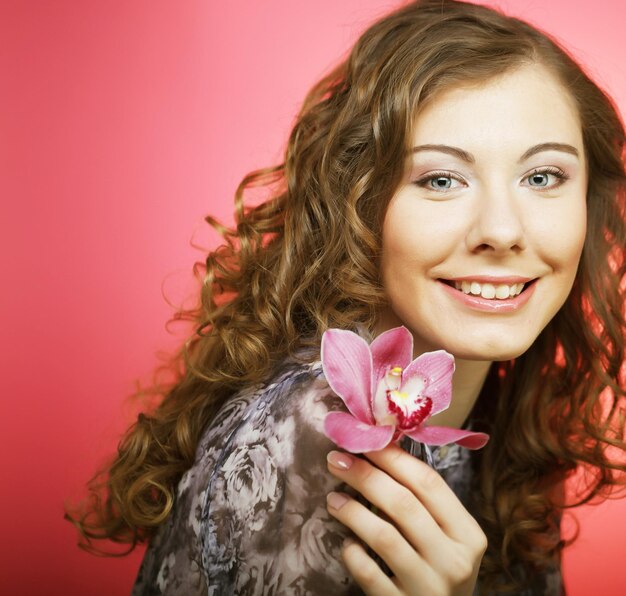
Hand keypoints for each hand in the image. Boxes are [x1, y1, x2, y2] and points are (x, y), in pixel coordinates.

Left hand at [325, 443, 486, 595]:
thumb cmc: (439, 571)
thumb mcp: (445, 538)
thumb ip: (423, 504)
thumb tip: (381, 450)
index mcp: (468, 534)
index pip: (429, 483)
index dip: (393, 457)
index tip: (366, 441)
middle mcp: (455, 561)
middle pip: (404, 504)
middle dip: (366, 476)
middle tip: (337, 460)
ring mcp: (430, 588)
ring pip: (384, 536)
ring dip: (353, 511)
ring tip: (333, 499)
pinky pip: (369, 573)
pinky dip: (353, 553)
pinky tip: (346, 543)